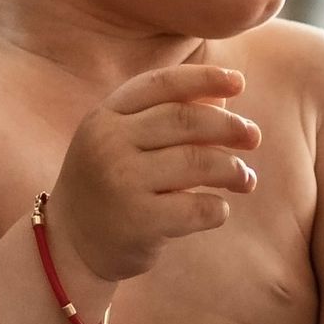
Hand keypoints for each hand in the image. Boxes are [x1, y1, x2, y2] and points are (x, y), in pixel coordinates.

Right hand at [51, 62, 263, 291]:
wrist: (70, 245)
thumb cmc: (110, 184)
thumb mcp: (125, 142)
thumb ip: (166, 116)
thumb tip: (224, 96)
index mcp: (105, 116)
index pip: (161, 84)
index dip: (204, 78)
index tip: (239, 82)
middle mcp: (108, 143)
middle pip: (185, 120)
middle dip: (229, 126)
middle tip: (254, 137)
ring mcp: (121, 182)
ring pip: (197, 162)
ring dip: (233, 169)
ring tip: (246, 179)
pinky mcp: (138, 221)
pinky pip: (197, 208)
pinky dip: (218, 208)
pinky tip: (218, 210)